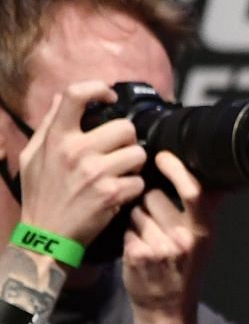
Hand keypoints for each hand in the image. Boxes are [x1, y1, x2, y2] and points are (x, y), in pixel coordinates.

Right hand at [15, 81, 145, 249]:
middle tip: (119, 152)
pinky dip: (134, 189)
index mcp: (56, 138)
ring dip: (134, 165)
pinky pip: (140, 181)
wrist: (47, 234)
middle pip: (125, 128)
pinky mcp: (112, 194)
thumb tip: (60, 98)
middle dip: (127, 141)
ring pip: (139, 154)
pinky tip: (119, 193)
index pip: (74, 96)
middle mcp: (76, 151)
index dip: (97, 88)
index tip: (109, 96)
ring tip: (119, 174)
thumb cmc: (40, 193)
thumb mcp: (33, 156)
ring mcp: (95, 172)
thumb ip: (49, 125)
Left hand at [122, 151, 215, 317]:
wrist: (167, 311)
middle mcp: (184, 238)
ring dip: (136, 220)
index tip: (162, 158)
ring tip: (147, 238)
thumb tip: (218, 182)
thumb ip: (204, 213)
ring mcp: (159, 246)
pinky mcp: (136, 254)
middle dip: (148, 202)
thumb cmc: (184, 273)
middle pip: (153, 196)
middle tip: (155, 222)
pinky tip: (137, 250)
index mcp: (203, 231)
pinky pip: (125, 228)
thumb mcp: (204, 243)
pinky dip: (127, 236)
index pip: (193, 190)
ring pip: (135, 210)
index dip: (175, 168)